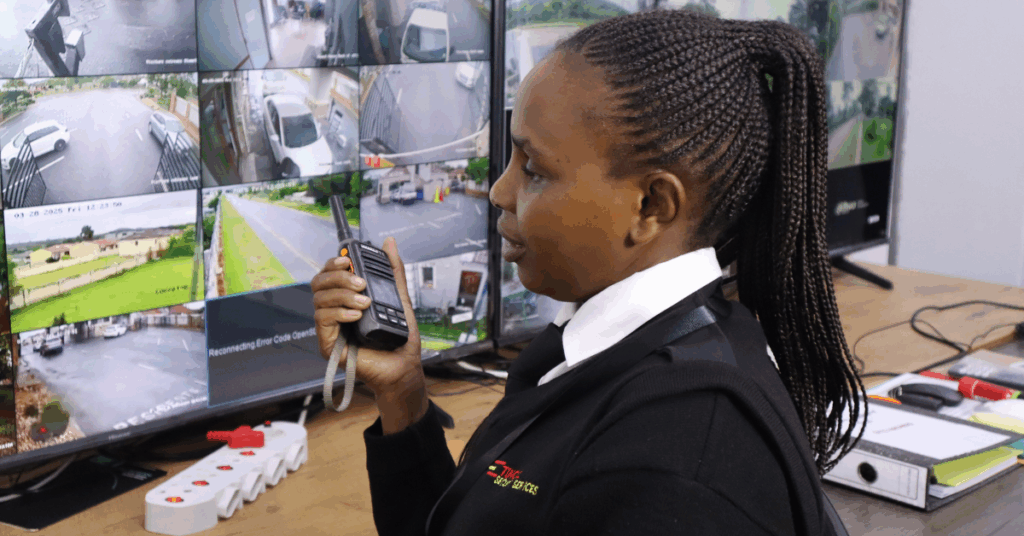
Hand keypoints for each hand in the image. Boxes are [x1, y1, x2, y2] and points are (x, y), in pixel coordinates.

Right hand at [311, 236, 427, 431]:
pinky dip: (339, 313)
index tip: (348, 260)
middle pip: (319, 283)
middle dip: (339, 277)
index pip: (329, 274)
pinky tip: (356, 315)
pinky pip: (323, 320)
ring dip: (342, 295)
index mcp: (347, 298)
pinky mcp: (328, 344)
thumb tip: (389, 242)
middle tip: (361, 283)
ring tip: (365, 302)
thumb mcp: (400, 298)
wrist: (403, 366)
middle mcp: (335, 311)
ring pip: (320, 300)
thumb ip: (393, 271)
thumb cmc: (400, 337)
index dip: (334, 263)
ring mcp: (330, 328)